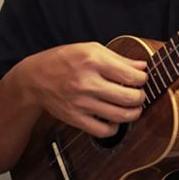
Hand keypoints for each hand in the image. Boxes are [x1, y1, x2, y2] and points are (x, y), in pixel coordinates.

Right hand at [17, 42, 146, 136]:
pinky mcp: (75, 118)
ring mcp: (81, 103)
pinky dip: (115, 127)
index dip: (143, 79)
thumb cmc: (64, 60)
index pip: (130, 75)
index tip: (142, 79)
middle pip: (128, 97)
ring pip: (120, 115)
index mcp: (93, 61)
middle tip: (140, 94)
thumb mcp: (91, 49)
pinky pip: (103, 131)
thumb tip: (142, 67)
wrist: (35, 78)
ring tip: (133, 107)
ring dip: (134, 113)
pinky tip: (115, 119)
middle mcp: (87, 82)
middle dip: (141, 97)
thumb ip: (119, 58)